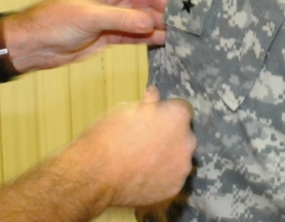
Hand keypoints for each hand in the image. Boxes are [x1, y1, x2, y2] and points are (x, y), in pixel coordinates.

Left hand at [4, 0, 171, 72]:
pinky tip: (165, 40)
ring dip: (160, 21)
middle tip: (186, 15)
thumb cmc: (52, 21)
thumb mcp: (89, 17)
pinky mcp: (109, 34)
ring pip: (142, 15)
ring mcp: (111, 15)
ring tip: (182, 30)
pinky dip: (149, 36)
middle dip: (165, 3)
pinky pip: (135, 32)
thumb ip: (121, 19)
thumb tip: (150, 22)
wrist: (34, 45)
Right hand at [73, 86, 195, 208]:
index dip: (168, 112)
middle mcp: (187, 141)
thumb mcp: (125, 110)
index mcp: (177, 116)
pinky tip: (142, 174)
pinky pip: (171, 178)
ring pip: (178, 158)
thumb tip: (154, 95)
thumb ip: (148, 104)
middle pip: (183, 135)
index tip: (156, 117)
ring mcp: (182, 167)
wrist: (97, 174)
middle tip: (146, 139)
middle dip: (170, 135)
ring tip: (142, 159)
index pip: (183, 109)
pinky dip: (161, 176)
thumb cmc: (109, 136)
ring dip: (166, 157)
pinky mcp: (175, 188)